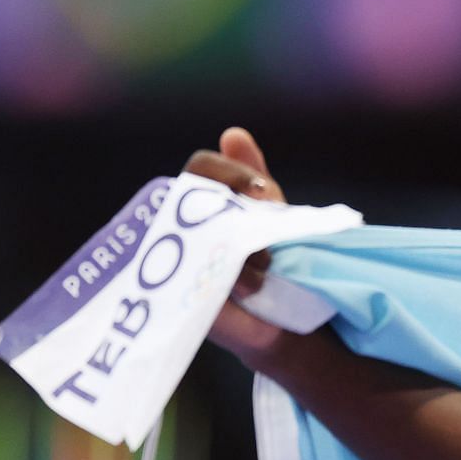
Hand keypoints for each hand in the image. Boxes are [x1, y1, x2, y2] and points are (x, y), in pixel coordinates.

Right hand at [188, 127, 289, 364]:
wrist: (284, 325)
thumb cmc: (274, 268)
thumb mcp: (272, 219)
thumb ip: (255, 180)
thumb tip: (233, 134)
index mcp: (202, 204)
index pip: (201, 169)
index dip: (233, 173)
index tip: (266, 191)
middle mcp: (181, 228)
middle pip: (195, 196)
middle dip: (239, 210)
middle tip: (270, 227)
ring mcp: (176, 261)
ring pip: (198, 236)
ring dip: (240, 247)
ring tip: (267, 265)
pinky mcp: (181, 298)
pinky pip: (197, 279)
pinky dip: (233, 280)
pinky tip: (254, 288)